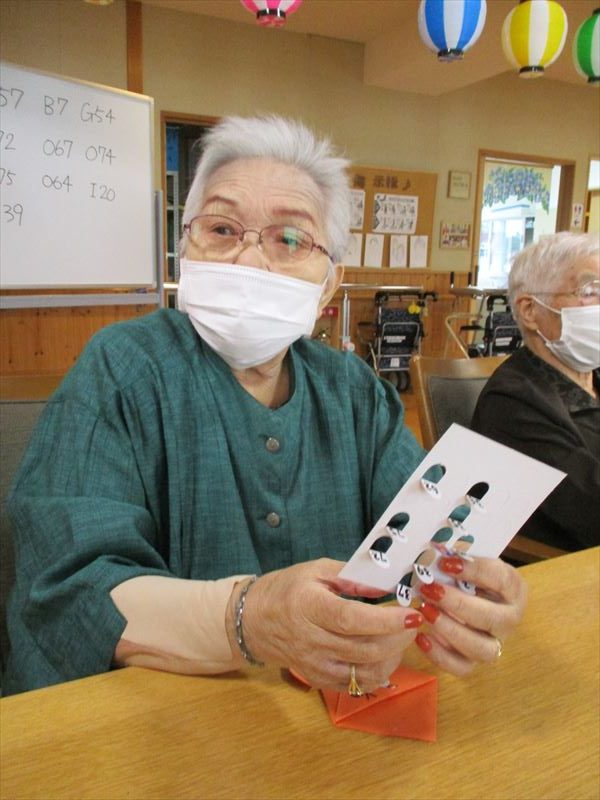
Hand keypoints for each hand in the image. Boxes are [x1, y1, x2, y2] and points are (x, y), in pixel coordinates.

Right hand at [237, 558, 422, 693]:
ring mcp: (315, 665)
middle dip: (398, 639)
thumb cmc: (286, 589)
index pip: (353, 620)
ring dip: (392, 658)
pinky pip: (356, 685)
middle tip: (414, 623)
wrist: (252, 620)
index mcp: (310, 608)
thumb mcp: (315, 570)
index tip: (411, 613)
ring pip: (364, 672)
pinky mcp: (318, 680)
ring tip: (401, 639)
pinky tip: (386, 656)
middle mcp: (312, 641)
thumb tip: (386, 585)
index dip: (386, 620)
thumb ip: (351, 576)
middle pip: (365, 649)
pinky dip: (377, 673)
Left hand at [414, 555, 526, 675]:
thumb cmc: (468, 575)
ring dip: (451, 630)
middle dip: (458, 604)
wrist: (472, 596)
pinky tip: (421, 637)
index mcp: (514, 589)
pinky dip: (440, 656)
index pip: (500, 579)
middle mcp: (509, 619)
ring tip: (426, 611)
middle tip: (431, 590)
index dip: (473, 571)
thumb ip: (458, 559)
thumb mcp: (469, 562)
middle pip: (492, 618)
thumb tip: (435, 554)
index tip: (445, 563)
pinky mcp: (474, 661)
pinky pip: (462, 667)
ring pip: (481, 649)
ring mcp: (494, 643)